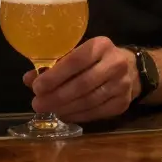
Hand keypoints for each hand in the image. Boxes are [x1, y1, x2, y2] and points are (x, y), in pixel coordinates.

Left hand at [23, 37, 137, 122]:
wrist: (132, 69)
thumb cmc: (96, 58)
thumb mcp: (78, 53)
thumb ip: (55, 64)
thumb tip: (29, 79)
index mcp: (101, 45)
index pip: (75, 61)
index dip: (55, 76)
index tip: (36, 87)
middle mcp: (115, 64)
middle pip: (82, 85)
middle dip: (56, 96)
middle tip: (37, 104)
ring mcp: (122, 85)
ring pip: (89, 101)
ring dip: (64, 108)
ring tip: (48, 110)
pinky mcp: (123, 103)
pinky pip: (96, 113)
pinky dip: (77, 116)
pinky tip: (63, 114)